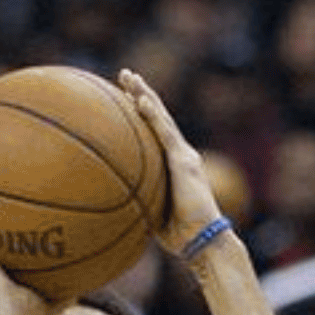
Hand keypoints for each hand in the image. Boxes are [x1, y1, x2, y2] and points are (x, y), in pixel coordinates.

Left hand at [119, 69, 224, 254]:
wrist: (202, 239)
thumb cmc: (179, 234)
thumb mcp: (152, 211)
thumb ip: (138, 199)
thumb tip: (111, 201)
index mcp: (173, 164)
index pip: (154, 131)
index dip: (141, 112)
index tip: (123, 95)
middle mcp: (180, 153)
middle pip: (157, 116)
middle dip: (140, 93)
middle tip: (124, 75)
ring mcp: (183, 155)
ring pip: (161, 117)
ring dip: (143, 95)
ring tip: (128, 77)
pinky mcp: (184, 160)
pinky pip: (164, 133)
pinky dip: (152, 115)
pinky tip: (140, 100)